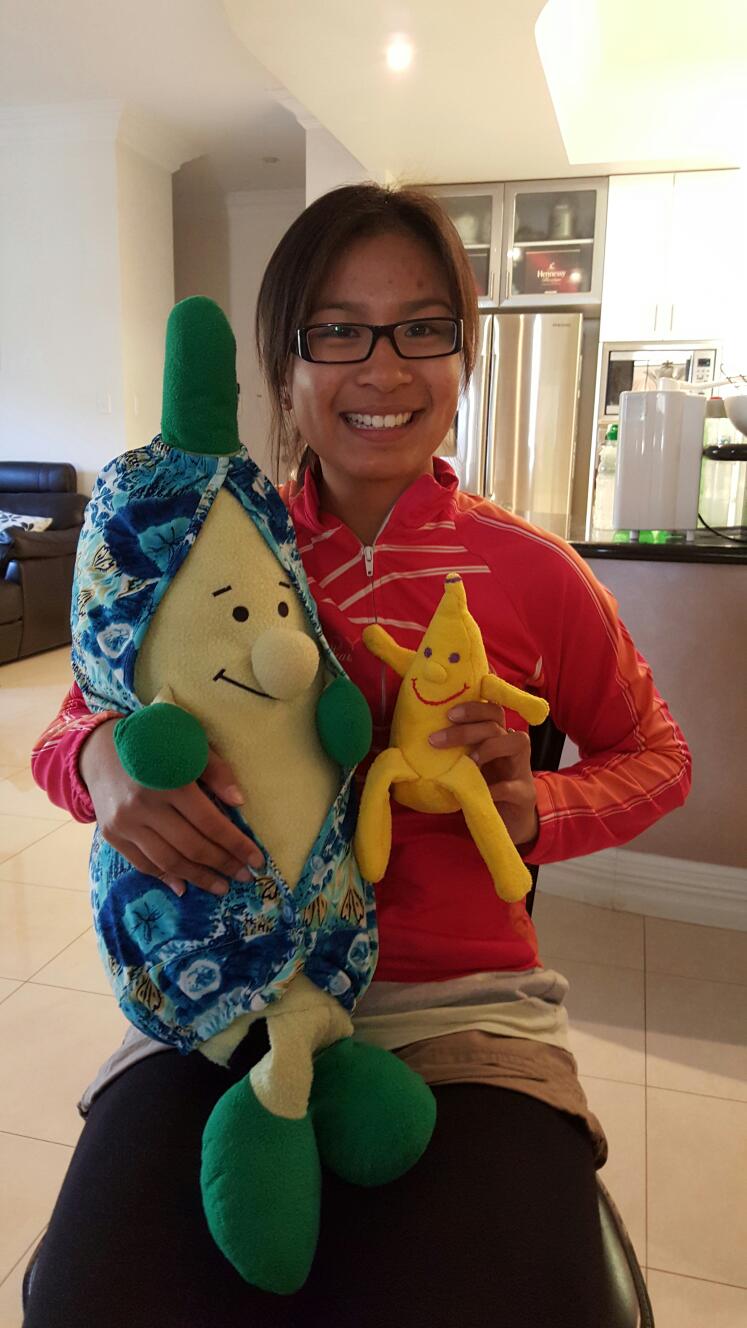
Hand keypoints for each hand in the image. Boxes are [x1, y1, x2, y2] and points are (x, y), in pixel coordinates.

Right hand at [79, 719, 263, 897]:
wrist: (98, 747)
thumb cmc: (154, 743)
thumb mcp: (189, 744)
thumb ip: (216, 772)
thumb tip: (239, 802)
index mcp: (169, 780)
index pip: (210, 822)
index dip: (236, 844)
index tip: (257, 860)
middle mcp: (145, 805)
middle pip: (191, 846)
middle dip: (223, 865)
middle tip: (245, 877)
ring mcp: (125, 823)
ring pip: (168, 861)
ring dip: (199, 878)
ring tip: (222, 887)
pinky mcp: (112, 834)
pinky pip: (143, 863)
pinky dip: (166, 877)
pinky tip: (186, 886)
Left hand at [429, 701, 538, 849]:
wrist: (506, 821)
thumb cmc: (482, 788)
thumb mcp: (466, 767)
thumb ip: (452, 753)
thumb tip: (414, 744)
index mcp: (497, 736)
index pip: (491, 710)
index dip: (472, 709)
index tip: (448, 714)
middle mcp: (512, 746)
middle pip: (496, 724)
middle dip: (466, 729)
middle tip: (436, 740)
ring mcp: (522, 769)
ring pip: (516, 743)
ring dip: (489, 748)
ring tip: (468, 762)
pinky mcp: (525, 794)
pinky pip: (513, 786)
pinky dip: (495, 788)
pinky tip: (478, 792)